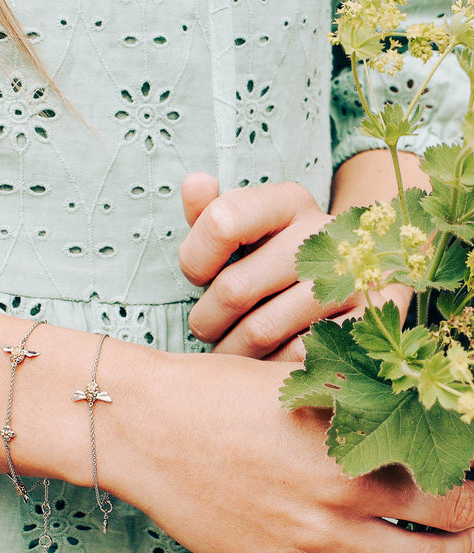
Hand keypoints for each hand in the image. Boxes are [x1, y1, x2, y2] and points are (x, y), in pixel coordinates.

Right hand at [98, 349, 473, 552]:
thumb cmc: (214, 394)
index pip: (452, 478)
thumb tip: (413, 420)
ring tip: (445, 544)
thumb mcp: (297, 385)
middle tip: (471, 514)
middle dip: (469, 523)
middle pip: (444, 531)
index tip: (469, 475)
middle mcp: (341, 501)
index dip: (471, 481)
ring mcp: (309, 543)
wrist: (147, 429)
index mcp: (352, 444)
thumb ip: (360, 407)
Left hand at [178, 174, 411, 360]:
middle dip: (205, 320)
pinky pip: (293, 358)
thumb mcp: (248, 227)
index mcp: (287, 202)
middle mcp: (321, 235)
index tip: (198, 277)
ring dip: (231, 350)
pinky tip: (267, 357)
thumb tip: (193, 182)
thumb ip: (211, 212)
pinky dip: (269, 365)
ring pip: (260, 331)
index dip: (195, 259)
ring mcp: (349, 279)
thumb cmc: (278, 255)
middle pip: (234, 289)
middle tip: (206, 328)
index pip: (221, 221)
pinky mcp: (363, 322)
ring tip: (228, 348)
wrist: (361, 275)